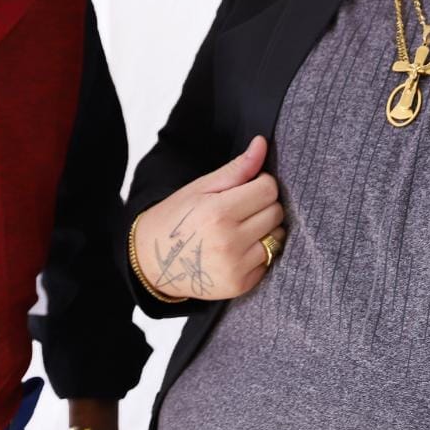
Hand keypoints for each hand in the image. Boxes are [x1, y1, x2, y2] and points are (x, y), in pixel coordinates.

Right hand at [133, 136, 284, 299]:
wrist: (152, 261)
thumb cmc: (176, 218)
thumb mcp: (201, 187)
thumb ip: (237, 168)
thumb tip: (262, 143)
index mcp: (219, 212)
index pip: (269, 189)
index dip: (261, 184)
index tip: (247, 188)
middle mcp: (230, 241)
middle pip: (276, 212)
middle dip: (263, 206)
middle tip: (240, 209)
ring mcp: (236, 267)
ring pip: (277, 237)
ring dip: (265, 230)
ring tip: (239, 229)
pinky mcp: (240, 285)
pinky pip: (269, 261)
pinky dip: (260, 253)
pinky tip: (238, 249)